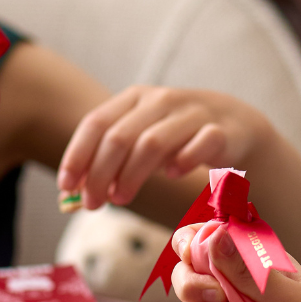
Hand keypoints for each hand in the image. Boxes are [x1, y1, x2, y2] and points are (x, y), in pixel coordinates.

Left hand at [57, 86, 267, 208]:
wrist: (234, 126)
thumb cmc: (178, 137)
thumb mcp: (141, 140)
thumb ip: (111, 160)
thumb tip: (73, 191)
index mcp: (135, 98)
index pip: (95, 123)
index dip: (77, 155)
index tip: (66, 186)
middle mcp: (160, 100)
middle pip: (119, 137)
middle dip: (99, 174)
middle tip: (92, 203)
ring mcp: (192, 113)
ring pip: (152, 143)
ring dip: (131, 175)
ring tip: (121, 198)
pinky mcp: (220, 131)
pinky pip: (198, 146)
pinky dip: (181, 163)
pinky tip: (172, 176)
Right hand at [171, 222, 300, 301]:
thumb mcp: (286, 294)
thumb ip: (245, 269)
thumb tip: (215, 235)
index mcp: (249, 265)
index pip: (206, 242)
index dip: (190, 244)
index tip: (193, 257)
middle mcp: (232, 292)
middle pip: (185, 277)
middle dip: (193, 287)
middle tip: (220, 299)